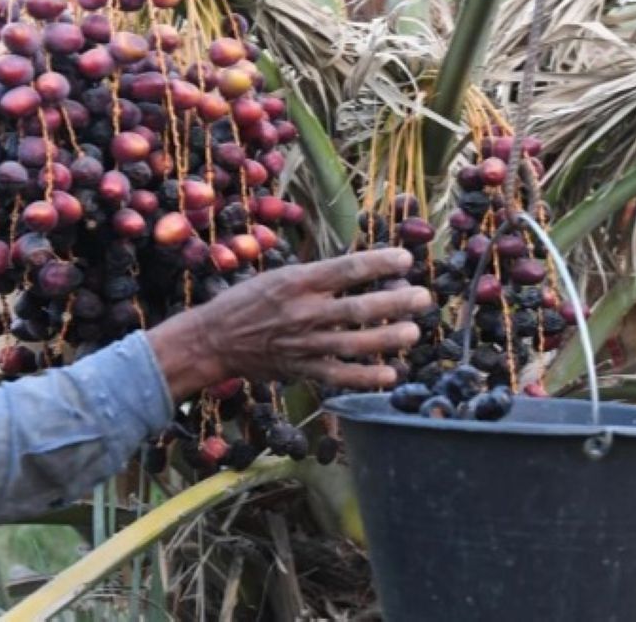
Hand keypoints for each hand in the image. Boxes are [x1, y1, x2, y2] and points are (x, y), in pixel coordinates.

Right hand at [147, 248, 430, 401]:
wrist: (212, 340)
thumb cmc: (249, 301)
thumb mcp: (281, 276)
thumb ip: (320, 277)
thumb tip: (365, 269)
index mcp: (297, 282)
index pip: (347, 269)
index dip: (380, 263)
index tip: (407, 259)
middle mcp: (303, 312)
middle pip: (358, 308)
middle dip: (395, 303)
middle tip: (423, 298)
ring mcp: (303, 344)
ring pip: (354, 343)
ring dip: (388, 340)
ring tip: (414, 333)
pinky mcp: (301, 369)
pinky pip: (339, 375)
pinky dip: (366, 377)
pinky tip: (392, 375)